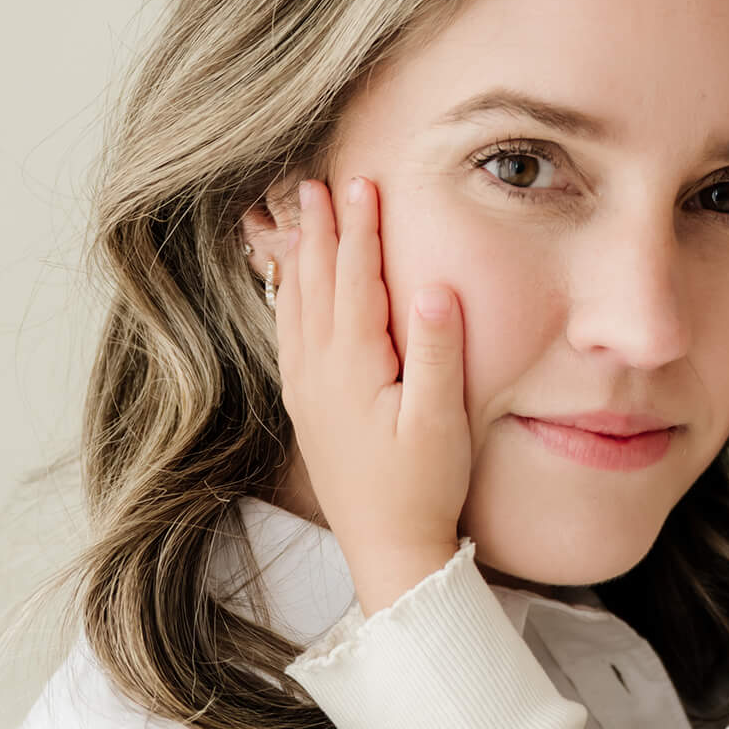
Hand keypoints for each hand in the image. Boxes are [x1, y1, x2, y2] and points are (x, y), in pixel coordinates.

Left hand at [276, 176, 472, 613]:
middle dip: (319, 229)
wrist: (386, 547)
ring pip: (295, 305)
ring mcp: (306, 390)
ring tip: (297, 217)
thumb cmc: (423, 487)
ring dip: (298, 257)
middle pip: (316, 282)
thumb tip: (433, 288)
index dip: (359, 228)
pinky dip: (287, 299)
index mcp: (353, 366)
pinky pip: (289, 336)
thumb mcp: (441, 420)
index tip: (360, 183)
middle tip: (316, 181)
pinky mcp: (305, 408)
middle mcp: (318, 371)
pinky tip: (288, 288)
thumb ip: (437, 351)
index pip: (355, 279)